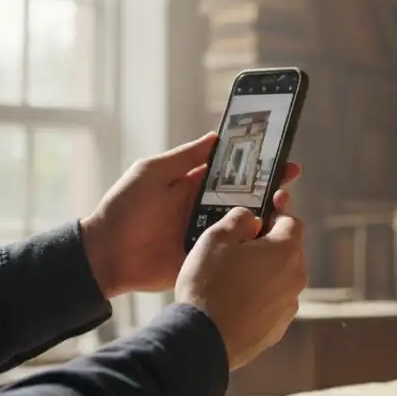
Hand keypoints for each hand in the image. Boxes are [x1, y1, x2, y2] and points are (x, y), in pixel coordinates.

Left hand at [80, 132, 301, 296]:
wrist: (106, 255)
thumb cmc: (123, 208)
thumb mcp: (152, 173)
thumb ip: (184, 157)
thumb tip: (215, 136)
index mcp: (194, 186)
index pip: (233, 172)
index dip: (256, 164)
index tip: (280, 155)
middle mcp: (205, 210)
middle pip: (246, 198)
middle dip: (270, 189)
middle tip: (290, 181)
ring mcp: (208, 235)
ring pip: (244, 225)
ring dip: (265, 217)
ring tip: (283, 207)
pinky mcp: (206, 260)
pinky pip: (233, 254)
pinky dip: (250, 248)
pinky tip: (267, 240)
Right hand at [175, 193, 306, 370]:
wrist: (203, 340)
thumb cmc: (208, 285)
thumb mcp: (216, 238)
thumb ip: (239, 219)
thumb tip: (253, 218)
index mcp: (286, 252)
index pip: (292, 222)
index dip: (277, 214)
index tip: (263, 211)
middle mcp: (296, 278)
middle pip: (289, 251)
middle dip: (269, 244)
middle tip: (240, 245)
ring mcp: (289, 306)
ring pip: (281, 278)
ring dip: (265, 272)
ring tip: (234, 276)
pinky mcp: (277, 328)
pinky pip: (272, 303)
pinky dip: (260, 297)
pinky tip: (236, 301)